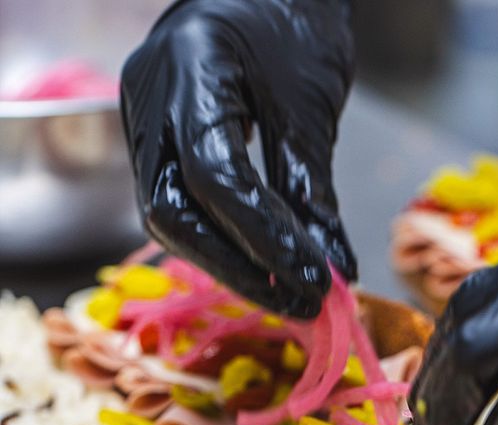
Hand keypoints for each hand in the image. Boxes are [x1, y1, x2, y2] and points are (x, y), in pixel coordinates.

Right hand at [121, 0, 355, 318]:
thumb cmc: (290, 25)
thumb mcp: (309, 106)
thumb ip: (313, 191)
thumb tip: (333, 269)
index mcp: (190, 68)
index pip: (216, 176)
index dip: (265, 238)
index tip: (317, 279)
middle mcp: (149, 96)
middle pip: (175, 212)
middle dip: (240, 268)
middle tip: (300, 303)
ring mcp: (143, 119)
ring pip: (170, 218)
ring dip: (231, 266)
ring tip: (290, 296)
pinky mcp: (153, 141)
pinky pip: (179, 206)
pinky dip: (222, 243)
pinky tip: (264, 269)